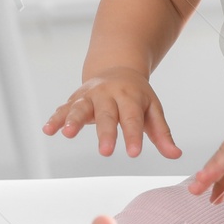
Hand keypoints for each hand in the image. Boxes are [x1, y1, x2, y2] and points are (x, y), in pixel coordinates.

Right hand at [43, 65, 181, 158]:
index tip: (134, 153)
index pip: (132, 118)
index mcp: (130, 96)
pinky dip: (55, 119)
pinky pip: (63, 108)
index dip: (133, 135)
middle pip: (106, 114)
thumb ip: (162, 134)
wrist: (118, 69)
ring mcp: (90, 96)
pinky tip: (48, 130)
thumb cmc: (137, 96)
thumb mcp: (153, 110)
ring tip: (68, 134)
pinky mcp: (75, 99)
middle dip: (105, 132)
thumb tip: (176, 155)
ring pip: (80, 107)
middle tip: (106, 152)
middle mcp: (108, 94)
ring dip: (73, 120)